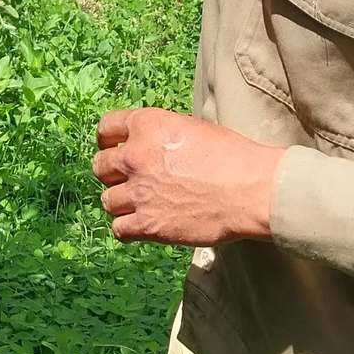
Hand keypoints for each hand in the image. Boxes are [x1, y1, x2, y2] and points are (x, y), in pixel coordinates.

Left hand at [91, 107, 285, 245]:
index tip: (112, 147)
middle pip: (100, 165)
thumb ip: (160, 134)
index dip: (108, 139)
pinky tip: (141, 224)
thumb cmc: (232, 157)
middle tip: (127, 179)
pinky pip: (119, 229)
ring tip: (138, 203)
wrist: (252, 190)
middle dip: (112, 172)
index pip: (106, 127)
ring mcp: (140, 192)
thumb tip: (149, 144)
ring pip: (107, 199)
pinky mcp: (148, 224)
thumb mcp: (191, 127)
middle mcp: (136, 156)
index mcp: (147, 125)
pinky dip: (127, 228)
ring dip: (120, 201)